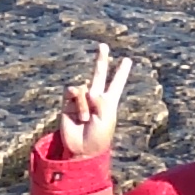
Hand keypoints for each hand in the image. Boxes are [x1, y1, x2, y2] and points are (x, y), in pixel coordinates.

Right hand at [57, 42, 133, 158]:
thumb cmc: (99, 136)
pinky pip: (72, 91)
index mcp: (109, 102)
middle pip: (98, 74)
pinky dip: (77, 101)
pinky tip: (78, 114)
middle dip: (101, 60)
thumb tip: (87, 90)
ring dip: (85, 104)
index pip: (116, 83)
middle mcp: (95, 97)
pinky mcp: (68, 103)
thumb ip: (100, 100)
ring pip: (83, 88)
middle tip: (103, 45)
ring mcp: (81, 100)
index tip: (127, 60)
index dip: (121, 72)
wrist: (82, 149)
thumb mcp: (107, 118)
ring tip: (85, 119)